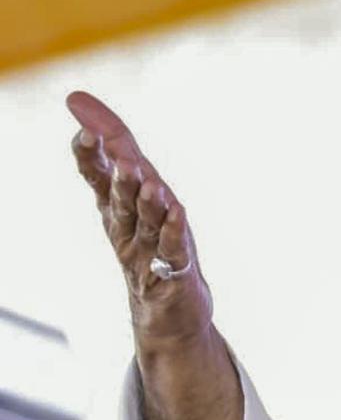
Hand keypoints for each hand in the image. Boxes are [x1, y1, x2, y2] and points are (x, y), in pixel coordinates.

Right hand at [67, 91, 212, 347]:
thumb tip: (85, 108)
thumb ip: (115, 156)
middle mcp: (128, 229)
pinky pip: (172, 252)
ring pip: (146, 225)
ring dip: (146, 204)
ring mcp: (149, 253)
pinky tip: (178, 216)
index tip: (82, 130)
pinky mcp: (172, 274)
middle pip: (120, 201)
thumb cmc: (152, 248)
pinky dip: (174, 234)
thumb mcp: (132, 202)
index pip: (98, 177)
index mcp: (116, 210)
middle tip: (119, 158)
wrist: (169, 312)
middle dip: (119, 179)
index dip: (90, 155)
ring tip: (148, 184)